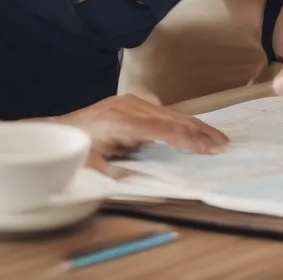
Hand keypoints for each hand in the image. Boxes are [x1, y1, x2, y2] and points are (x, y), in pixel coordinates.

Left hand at [52, 93, 228, 168]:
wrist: (58, 128)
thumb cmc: (74, 149)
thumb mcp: (89, 166)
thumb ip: (112, 173)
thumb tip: (138, 180)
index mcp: (121, 121)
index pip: (163, 130)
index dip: (187, 139)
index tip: (208, 149)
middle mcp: (130, 106)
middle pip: (173, 117)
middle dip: (200, 131)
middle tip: (224, 143)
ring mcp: (132, 100)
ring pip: (171, 112)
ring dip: (194, 125)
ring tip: (215, 137)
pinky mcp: (133, 100)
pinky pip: (162, 109)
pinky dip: (179, 119)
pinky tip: (189, 129)